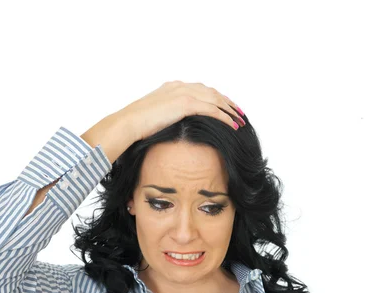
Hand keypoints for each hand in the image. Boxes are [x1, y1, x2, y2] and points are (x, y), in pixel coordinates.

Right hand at [119, 80, 245, 141]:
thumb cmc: (136, 126)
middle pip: (212, 92)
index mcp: (173, 88)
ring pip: (215, 99)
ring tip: (240, 121)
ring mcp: (183, 93)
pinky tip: (232, 125)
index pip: (201, 90)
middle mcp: (180, 87)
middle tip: (239, 113)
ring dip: (230, 110)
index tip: (226, 108)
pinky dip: (224, 117)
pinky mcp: (185, 104)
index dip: (216, 99)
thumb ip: (167, 117)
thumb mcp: (154, 118)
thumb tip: (171, 128)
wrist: (128, 123)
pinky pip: (212, 110)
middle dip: (228, 103)